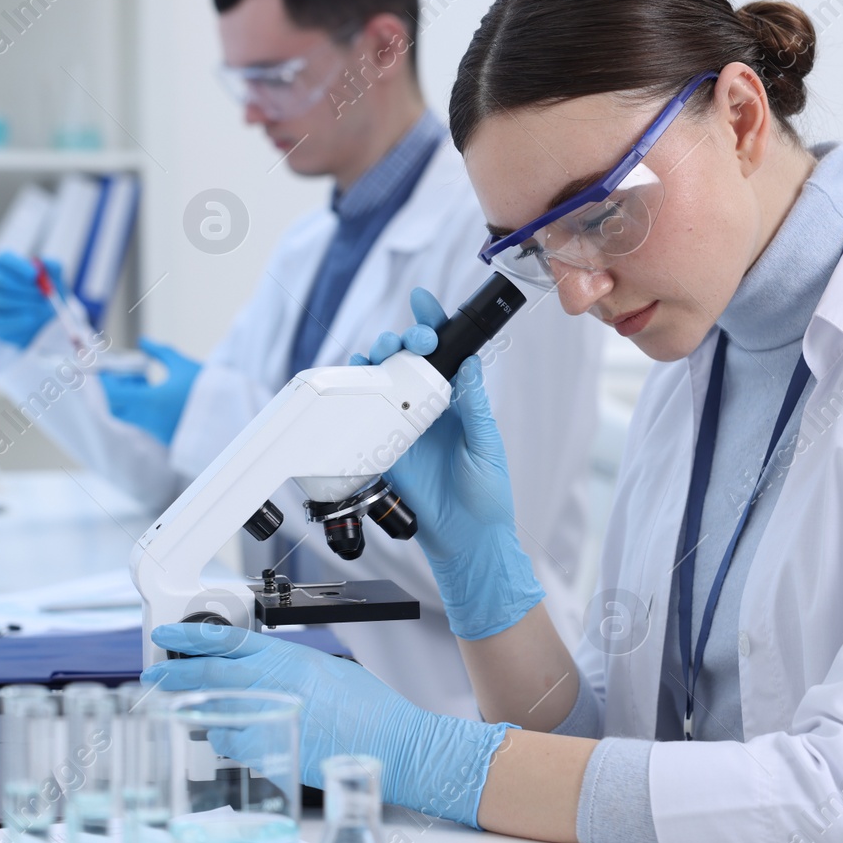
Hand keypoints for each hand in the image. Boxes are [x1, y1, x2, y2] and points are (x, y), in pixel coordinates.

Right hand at [0, 253, 61, 347]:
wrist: (40, 318)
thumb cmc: (44, 293)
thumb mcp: (53, 280)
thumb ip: (54, 269)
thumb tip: (47, 263)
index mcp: (3, 263)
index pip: (4, 259)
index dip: (18, 266)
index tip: (35, 275)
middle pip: (0, 280)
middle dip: (23, 288)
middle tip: (42, 295)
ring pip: (0, 300)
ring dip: (24, 304)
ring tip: (40, 306)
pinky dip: (17, 320)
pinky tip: (31, 319)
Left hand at [99, 338, 201, 444]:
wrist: (229, 419)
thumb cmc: (207, 390)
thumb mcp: (183, 365)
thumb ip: (160, 352)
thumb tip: (142, 341)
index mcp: (150, 401)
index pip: (112, 394)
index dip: (104, 381)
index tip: (105, 368)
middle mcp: (148, 419)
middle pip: (115, 407)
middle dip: (116, 390)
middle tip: (128, 374)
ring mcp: (155, 430)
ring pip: (128, 414)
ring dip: (129, 397)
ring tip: (145, 380)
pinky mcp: (163, 436)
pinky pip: (143, 420)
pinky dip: (141, 406)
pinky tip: (156, 393)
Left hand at [144, 623, 512, 827]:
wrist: (391, 742)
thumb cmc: (368, 707)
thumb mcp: (325, 668)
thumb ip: (287, 667)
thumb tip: (264, 671)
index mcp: (284, 658)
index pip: (224, 641)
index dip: (190, 639)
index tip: (168, 639)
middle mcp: (271, 685)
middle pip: (206, 675)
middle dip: (174, 676)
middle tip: (155, 676)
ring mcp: (268, 720)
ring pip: (216, 716)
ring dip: (208, 716)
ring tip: (204, 716)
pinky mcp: (270, 753)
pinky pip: (236, 748)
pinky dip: (234, 744)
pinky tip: (244, 742)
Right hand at [351, 287, 544, 639]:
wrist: (465, 540)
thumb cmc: (486, 495)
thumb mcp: (486, 445)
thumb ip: (474, 406)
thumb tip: (469, 364)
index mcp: (457, 402)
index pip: (444, 354)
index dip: (431, 325)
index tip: (424, 302)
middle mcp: (427, 408)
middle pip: (405, 362)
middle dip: (401, 340)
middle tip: (409, 341)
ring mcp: (402, 426)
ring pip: (380, 383)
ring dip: (375, 362)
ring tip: (381, 356)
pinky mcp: (383, 448)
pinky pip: (363, 418)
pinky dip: (356, 399)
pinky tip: (357, 386)